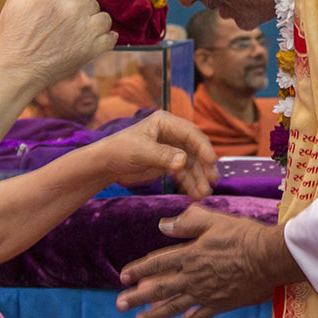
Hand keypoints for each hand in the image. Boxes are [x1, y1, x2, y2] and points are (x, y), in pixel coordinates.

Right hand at [0, 0, 115, 93]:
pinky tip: (92, 43)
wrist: (15, 68)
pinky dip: (105, 40)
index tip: (76, 0)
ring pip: (104, 18)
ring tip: (80, 33)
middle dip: (85, 9)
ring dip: (96, 24)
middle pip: (93, 1)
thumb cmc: (13, 34)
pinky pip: (111, 38)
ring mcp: (85, 28)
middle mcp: (73, 7)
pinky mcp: (93, 48)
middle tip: (71, 21)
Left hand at [95, 112, 218, 197]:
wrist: (106, 165)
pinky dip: (190, 183)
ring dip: (198, 179)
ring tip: (202, 194)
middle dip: (204, 166)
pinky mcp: (169, 163)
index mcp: (166, 123)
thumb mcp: (140, 151)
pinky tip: (194, 195)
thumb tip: (183, 161)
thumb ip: (162, 156)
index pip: (191, 133)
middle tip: (211, 181)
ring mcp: (172, 149)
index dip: (203, 147)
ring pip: (192, 164)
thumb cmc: (119, 150)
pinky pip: (184, 173)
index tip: (212, 162)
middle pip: (196, 149)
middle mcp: (173, 134)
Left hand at [117, 207, 302, 317]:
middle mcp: (193, 277)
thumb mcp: (214, 221)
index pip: (157, 263)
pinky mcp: (220, 305)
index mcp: (190, 254)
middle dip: (137, 297)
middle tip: (119, 305)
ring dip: (154, 315)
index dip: (139, 269)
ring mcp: (206, 293)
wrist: (269, 258)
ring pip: (174, 307)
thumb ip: (187, 222)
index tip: (123, 276)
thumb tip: (163, 225)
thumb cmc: (244, 235)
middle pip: (159, 288)